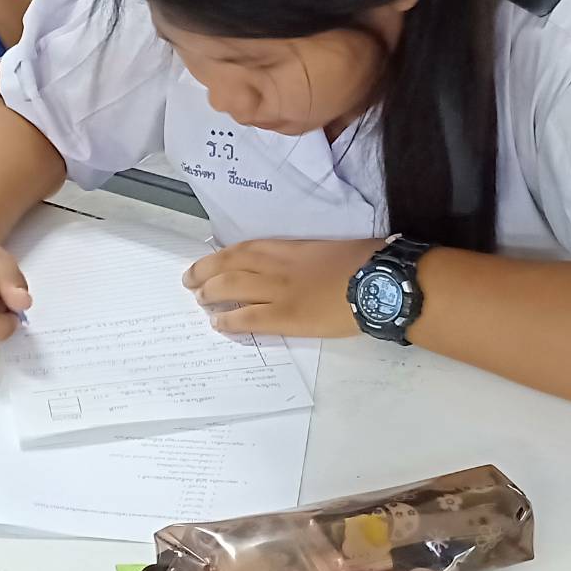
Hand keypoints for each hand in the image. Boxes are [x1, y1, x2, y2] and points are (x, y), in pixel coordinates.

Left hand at [183, 238, 383, 336]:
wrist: (379, 282)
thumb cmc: (366, 261)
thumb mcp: (331, 249)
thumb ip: (309, 257)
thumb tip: (305, 268)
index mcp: (289, 247)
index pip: (244, 249)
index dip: (220, 256)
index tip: (207, 261)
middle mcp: (276, 266)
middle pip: (229, 266)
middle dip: (205, 273)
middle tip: (190, 281)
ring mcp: (279, 292)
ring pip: (231, 289)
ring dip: (211, 294)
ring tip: (200, 300)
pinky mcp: (286, 317)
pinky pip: (248, 318)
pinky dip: (229, 320)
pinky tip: (218, 324)